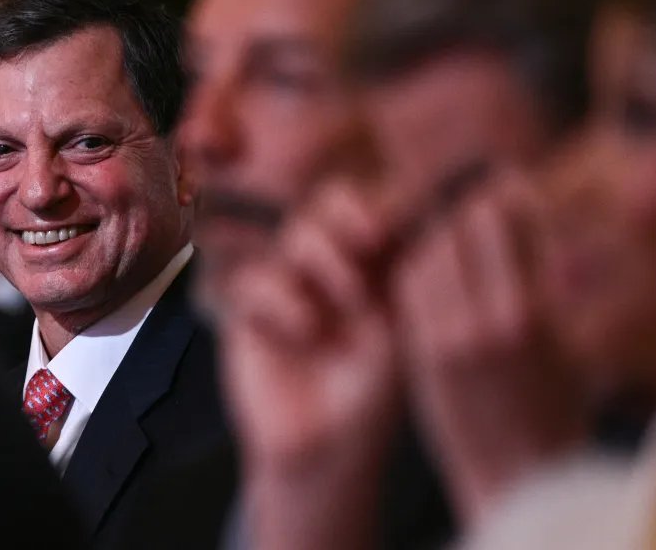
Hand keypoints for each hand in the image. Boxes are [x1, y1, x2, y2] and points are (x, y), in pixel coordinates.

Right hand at [218, 179, 400, 549]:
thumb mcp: (396, 327)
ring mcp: (283, 289)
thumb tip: (408, 211)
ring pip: (289, 238)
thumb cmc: (371, 395)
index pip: (361, 210)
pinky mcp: (247, 314)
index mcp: (364, 266)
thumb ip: (395, 270)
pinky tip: (304, 330)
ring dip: (320, 258)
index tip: (388, 230)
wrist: (325, 449)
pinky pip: (253, 280)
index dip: (370, 206)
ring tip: (346, 301)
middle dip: (342, 220)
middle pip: (319, 209)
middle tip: (368, 245)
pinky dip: (280, 298)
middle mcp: (321, 271)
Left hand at [392, 172, 587, 525]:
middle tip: (460, 198)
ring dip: (434, 237)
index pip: (510, 220)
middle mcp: (493, 319)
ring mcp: (451, 336)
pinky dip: (416, 269)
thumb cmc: (553, 400)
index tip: (495, 181)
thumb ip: (538, 275)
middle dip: (462, 209)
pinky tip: (423, 269)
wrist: (520, 472)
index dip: (500, 193)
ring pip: (429, 254)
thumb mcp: (562, 333)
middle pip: (464, 228)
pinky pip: (409, 288)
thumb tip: (517, 204)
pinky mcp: (420, 351)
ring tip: (443, 235)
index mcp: (538, 310)